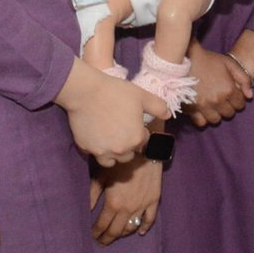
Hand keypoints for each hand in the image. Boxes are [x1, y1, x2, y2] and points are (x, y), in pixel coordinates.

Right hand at [56, 61, 171, 166]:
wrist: (85, 92)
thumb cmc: (116, 92)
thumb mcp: (142, 96)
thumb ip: (158, 107)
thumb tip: (168, 115)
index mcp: (136, 139)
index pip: (143, 141)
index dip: (140, 131)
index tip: (133, 122)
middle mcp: (120, 150)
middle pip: (128, 154)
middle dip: (128, 145)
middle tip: (121, 129)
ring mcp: (101, 151)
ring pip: (111, 160)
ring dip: (113, 153)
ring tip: (110, 138)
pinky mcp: (86, 149)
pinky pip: (95, 154)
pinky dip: (98, 149)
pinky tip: (96, 135)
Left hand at [90, 155, 162, 244]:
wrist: (145, 150)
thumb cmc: (120, 162)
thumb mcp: (101, 176)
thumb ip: (91, 195)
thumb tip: (84, 211)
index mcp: (113, 204)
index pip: (102, 225)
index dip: (96, 233)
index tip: (92, 236)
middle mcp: (128, 209)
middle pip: (116, 231)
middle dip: (107, 238)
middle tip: (101, 241)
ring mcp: (142, 206)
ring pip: (131, 227)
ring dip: (122, 233)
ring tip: (116, 234)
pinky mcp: (154, 201)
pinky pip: (150, 219)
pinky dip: (144, 227)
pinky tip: (140, 232)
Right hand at [182, 44, 253, 126]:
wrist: (186, 59)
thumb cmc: (209, 60)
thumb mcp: (230, 64)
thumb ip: (244, 79)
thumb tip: (250, 96)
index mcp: (228, 90)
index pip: (240, 105)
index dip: (238, 99)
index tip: (233, 94)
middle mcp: (217, 101)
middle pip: (229, 113)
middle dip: (228, 106)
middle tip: (223, 98)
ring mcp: (204, 106)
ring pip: (216, 120)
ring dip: (217, 113)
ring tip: (213, 105)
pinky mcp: (191, 109)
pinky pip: (201, 122)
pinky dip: (203, 118)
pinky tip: (203, 110)